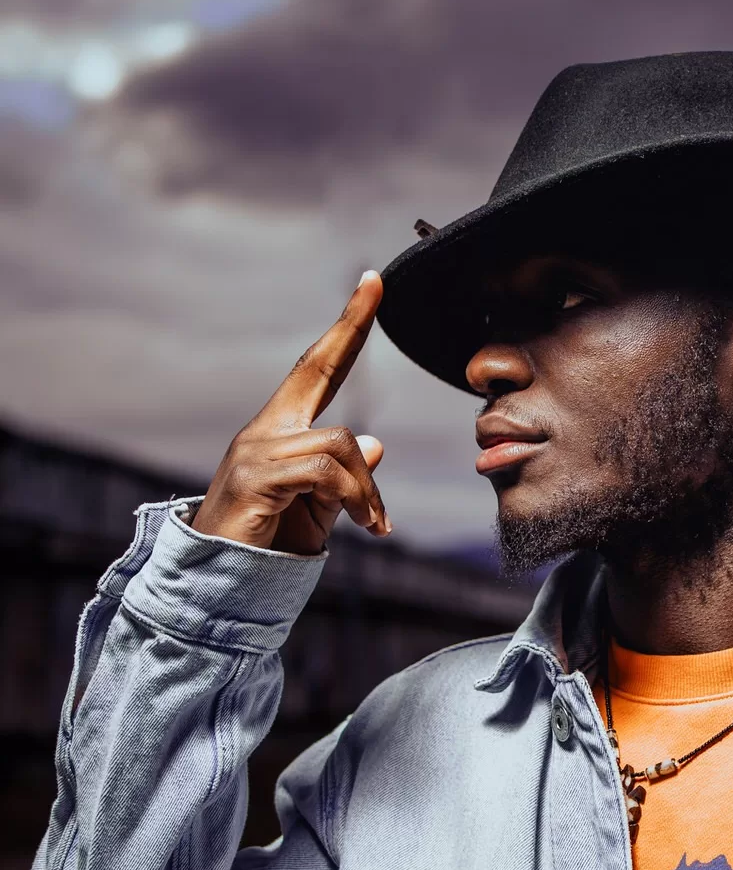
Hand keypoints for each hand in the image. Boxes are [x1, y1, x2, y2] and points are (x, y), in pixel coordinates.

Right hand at [193, 272, 390, 553]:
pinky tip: (365, 526)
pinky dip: (357, 498)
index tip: (370, 286)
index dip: (344, 330)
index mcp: (279, 431)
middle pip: (315, 369)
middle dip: (348, 325)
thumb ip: (345, 477)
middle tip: (375, 283)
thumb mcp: (319, 508)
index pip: (315, 370)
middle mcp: (263, 430)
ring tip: (372, 523)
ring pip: (341, 443)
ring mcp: (256, 451)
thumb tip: (376, 443)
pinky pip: (327, 472)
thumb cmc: (267, 545)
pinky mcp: (256, 478)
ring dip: (367, 487)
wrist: (219, 586)